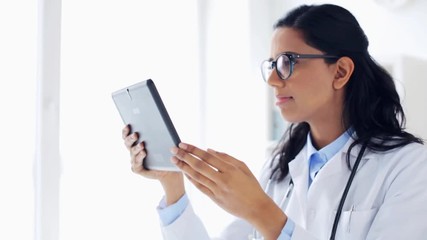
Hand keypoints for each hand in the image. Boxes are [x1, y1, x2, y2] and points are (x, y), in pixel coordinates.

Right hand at [122, 125, 183, 204]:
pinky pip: (136, 163)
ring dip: (136, 148)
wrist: (170, 168)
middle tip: (136, 134)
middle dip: (130, 138)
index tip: (128, 125)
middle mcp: (134, 151)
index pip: (127, 135)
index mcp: (136, 143)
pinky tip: (143, 153)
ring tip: (142, 144)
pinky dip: (139, 157)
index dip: (126, 131)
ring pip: (132, 152)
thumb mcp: (162, 141)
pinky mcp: (137, 169)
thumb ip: (158, 132)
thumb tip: (159, 119)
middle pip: (127, 143)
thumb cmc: (165, 153)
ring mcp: (134, 160)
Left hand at [171, 143, 286, 238]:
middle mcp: (223, 179)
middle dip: (184, 156)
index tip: (183, 144)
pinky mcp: (215, 199)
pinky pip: (200, 187)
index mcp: (230, 169)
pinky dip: (191, 179)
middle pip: (199, 165)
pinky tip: (184, 173)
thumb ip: (227, 158)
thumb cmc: (251, 186)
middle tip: (174, 149)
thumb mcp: (243, 167)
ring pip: (197, 176)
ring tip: (175, 160)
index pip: (207, 156)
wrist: (256, 208)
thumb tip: (210, 150)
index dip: (193, 149)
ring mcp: (218, 190)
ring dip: (184, 167)